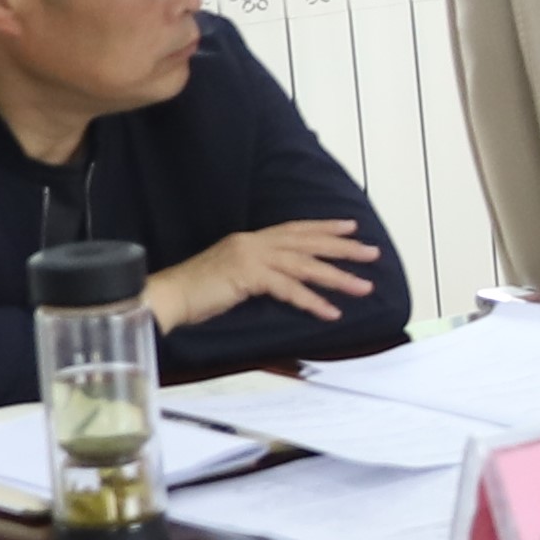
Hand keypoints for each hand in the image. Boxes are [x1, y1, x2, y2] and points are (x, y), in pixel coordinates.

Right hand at [149, 219, 379, 329]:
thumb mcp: (233, 275)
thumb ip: (259, 272)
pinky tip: (332, 312)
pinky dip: (312, 301)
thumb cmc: (197, 292)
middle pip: (307, 242)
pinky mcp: (247, 275)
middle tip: (372, 253)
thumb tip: (287, 281)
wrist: (167, 296)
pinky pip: (288, 289)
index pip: (295, 229)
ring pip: (304, 264)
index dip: (325, 227)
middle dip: (343, 247)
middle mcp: (253, 242)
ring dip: (337, 277)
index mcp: (250, 239)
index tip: (352, 227)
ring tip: (364, 287)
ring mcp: (250, 257)